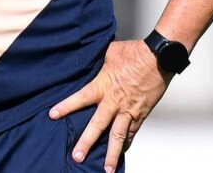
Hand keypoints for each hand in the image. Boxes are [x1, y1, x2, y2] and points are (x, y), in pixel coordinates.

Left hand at [48, 39, 172, 172]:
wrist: (159, 58)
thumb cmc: (135, 52)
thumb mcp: (109, 53)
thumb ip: (97, 61)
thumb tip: (87, 58)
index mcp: (104, 85)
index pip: (80, 98)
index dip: (66, 106)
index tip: (53, 115)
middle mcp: (115, 102)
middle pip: (97, 125)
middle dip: (86, 142)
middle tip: (77, 156)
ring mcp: (129, 110)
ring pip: (118, 136)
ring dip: (111, 154)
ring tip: (106, 169)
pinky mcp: (141, 114)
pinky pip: (132, 132)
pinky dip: (126, 143)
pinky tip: (122, 152)